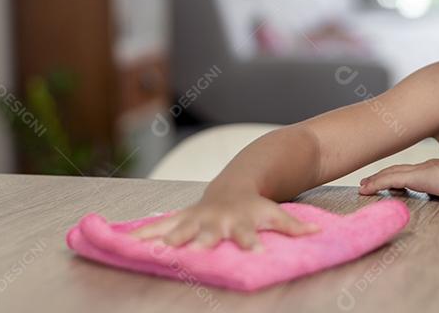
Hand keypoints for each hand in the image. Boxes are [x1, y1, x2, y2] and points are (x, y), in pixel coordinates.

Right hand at [126, 192, 319, 251]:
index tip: (254, 254)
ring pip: (176, 230)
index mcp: (239, 222)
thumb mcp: (276, 213)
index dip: (249, 244)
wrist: (234, 185)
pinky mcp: (179, 219)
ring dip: (163, 241)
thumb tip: (317, 234)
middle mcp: (214, 221)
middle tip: (191, 254)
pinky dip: (140, 235)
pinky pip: (156, 228)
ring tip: (149, 251)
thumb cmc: (256, 206)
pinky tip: (121, 241)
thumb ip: (294, 226)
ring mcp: (195, 219)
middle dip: (198, 244)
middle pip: (206, 234)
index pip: (245, 235)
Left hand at [357, 157, 438, 199]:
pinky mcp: (415, 177)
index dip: (397, 175)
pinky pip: (389, 180)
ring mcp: (419, 171)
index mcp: (434, 169)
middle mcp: (424, 167)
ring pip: (389, 174)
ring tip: (362, 187)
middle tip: (367, 182)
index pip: (411, 172)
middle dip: (381, 176)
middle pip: (396, 170)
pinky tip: (366, 190)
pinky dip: (376, 184)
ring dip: (374, 180)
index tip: (387, 181)